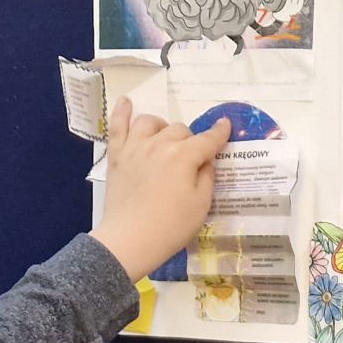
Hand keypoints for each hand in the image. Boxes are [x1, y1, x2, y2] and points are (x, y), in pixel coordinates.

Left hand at [91, 100, 229, 281]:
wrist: (130, 240)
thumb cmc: (170, 227)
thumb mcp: (201, 206)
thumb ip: (207, 177)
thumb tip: (205, 161)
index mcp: (184, 156)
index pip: (207, 140)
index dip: (219, 133)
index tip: (226, 125)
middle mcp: (160, 144)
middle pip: (180, 130)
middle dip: (189, 140)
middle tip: (191, 160)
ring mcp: (135, 147)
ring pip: (150, 122)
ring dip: (162, 127)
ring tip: (164, 140)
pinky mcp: (116, 155)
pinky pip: (117, 125)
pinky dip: (122, 112)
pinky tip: (127, 102)